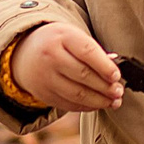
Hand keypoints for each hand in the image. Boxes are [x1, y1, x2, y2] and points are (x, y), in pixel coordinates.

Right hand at [9, 23, 123, 113]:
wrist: (25, 53)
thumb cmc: (59, 43)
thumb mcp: (73, 37)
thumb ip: (94, 51)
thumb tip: (114, 69)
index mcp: (62, 36)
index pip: (87, 52)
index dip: (105, 67)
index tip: (117, 77)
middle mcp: (50, 56)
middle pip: (83, 75)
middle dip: (105, 87)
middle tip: (119, 92)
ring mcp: (45, 76)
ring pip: (77, 94)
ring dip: (99, 100)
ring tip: (113, 101)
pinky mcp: (43, 93)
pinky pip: (68, 104)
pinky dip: (86, 106)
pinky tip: (98, 105)